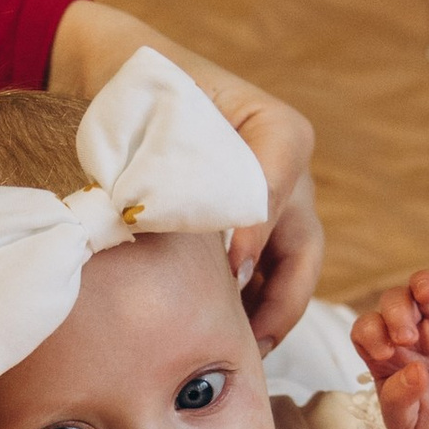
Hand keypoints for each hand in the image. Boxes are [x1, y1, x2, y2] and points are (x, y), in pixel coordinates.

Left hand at [48, 0, 321, 346]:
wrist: (125, 76)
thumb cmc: (144, 91)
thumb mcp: (166, 120)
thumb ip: (188, 176)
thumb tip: (208, 254)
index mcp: (280, 132)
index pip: (277, 191)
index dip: (255, 235)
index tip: (229, 271)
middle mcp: (290, 168)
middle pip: (304, 246)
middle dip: (282, 302)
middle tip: (251, 344)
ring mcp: (277, 199)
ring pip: (291, 267)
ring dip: (269, 312)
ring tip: (239, 352)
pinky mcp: (253, 222)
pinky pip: (267, 270)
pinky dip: (251, 304)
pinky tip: (224, 333)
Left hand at [351, 264, 428, 428]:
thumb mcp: (407, 424)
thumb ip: (399, 401)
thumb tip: (414, 371)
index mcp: (388, 355)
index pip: (367, 329)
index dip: (371, 332)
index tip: (385, 352)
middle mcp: (412, 332)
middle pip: (394, 302)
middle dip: (396, 312)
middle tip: (407, 338)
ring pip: (425, 287)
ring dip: (423, 284)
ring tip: (427, 295)